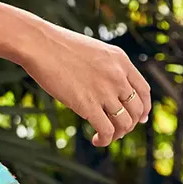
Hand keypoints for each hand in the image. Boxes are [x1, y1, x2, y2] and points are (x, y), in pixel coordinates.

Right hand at [19, 21, 151, 145]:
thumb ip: (106, 67)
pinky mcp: (88, 104)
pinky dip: (104, 140)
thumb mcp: (92, 51)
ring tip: (105, 135)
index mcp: (120, 60)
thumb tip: (109, 89)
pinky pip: (106, 130)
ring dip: (117, 134)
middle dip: (130, 124)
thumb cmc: (57, 45)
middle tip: (117, 129)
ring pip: (124, 123)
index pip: (144, 90)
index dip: (144, 108)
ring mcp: (104, 90)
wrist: (38, 43)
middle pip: (136, 110)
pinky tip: (95, 139)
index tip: (140, 118)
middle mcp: (117, 76)